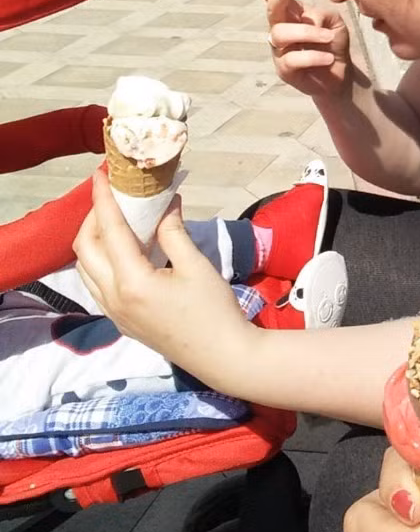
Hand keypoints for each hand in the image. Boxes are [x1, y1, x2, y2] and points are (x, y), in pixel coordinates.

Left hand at [74, 174, 257, 388]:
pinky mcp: (120, 322)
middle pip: (84, 248)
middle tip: (113, 198)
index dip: (103, 198)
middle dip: (93, 217)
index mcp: (131, 282)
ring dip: (93, 240)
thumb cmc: (214, 310)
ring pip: (85, 268)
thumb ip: (173, 233)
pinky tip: (122, 252)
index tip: (100, 174)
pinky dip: (100, 261)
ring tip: (115, 221)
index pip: (109, 230)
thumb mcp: (196, 266)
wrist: (222, 357)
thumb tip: (165, 204)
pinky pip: (95, 284)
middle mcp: (113, 297)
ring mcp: (113, 313)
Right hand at [260, 0, 352, 99]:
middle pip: (271, 10)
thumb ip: (323, 14)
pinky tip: (329, 58)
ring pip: (280, 34)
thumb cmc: (333, 45)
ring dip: (307, 32)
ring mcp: (280, 50)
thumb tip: (310, 20)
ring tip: (329, 37)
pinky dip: (313, 57)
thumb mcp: (335, 23)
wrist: (339, 76)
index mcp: (291, 14)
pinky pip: (292, 59)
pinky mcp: (284, 70)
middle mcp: (280, 29)